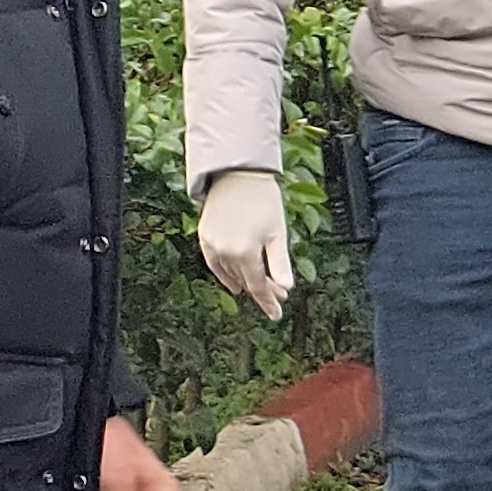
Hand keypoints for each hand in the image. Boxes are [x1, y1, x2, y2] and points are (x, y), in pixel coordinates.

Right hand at [195, 170, 292, 321]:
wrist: (237, 174)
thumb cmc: (263, 201)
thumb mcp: (278, 233)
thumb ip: (280, 263)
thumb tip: (286, 288)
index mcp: (246, 253)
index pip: (259, 286)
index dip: (268, 302)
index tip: (277, 315)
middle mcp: (225, 252)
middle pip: (245, 281)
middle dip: (263, 291)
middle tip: (278, 298)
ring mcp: (212, 245)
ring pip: (229, 274)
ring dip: (245, 283)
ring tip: (260, 290)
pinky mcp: (204, 236)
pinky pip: (214, 263)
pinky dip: (224, 274)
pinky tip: (234, 282)